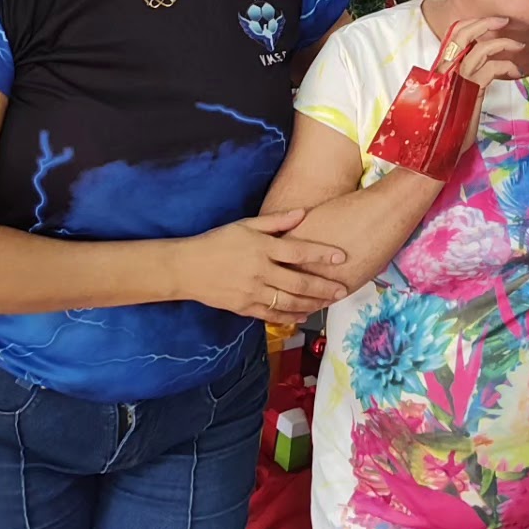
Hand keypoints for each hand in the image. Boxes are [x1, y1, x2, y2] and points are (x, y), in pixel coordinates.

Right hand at [175, 208, 349, 322]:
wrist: (186, 268)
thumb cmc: (217, 241)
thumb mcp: (245, 225)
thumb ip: (276, 221)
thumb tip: (303, 212)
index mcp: (262, 248)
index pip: (299, 252)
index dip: (322, 255)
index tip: (341, 257)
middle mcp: (260, 272)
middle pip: (299, 282)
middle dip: (323, 287)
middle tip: (342, 289)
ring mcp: (252, 292)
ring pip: (288, 302)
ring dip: (311, 303)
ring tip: (328, 303)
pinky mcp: (244, 308)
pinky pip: (272, 315)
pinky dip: (289, 316)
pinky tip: (303, 315)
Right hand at [442, 16, 525, 149]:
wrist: (438, 148)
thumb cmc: (448, 124)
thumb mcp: (455, 94)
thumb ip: (463, 78)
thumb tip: (481, 64)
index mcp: (442, 68)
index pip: (453, 35)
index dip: (472, 23)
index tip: (491, 21)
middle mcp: (446, 70)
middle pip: (462, 34)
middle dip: (485, 22)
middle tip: (504, 20)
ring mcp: (456, 79)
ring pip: (480, 49)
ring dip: (503, 43)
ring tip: (518, 45)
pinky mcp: (469, 91)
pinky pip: (491, 69)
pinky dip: (507, 65)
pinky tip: (515, 70)